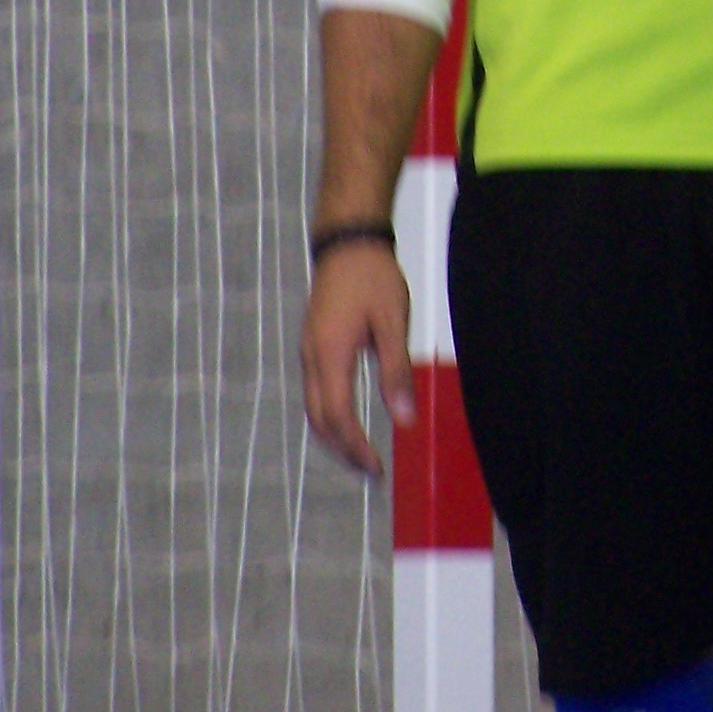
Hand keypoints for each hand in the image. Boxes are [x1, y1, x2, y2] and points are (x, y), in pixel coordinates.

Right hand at [300, 241, 416, 475]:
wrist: (346, 242)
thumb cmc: (373, 278)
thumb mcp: (393, 322)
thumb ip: (396, 371)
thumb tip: (404, 419)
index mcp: (330, 355)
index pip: (338, 416)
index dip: (355, 447)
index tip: (376, 468)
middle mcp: (312, 358)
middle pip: (318, 419)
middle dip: (342, 449)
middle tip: (370, 469)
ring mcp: (308, 351)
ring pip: (313, 407)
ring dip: (334, 434)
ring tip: (360, 452)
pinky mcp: (313, 344)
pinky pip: (315, 391)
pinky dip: (330, 414)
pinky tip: (349, 418)